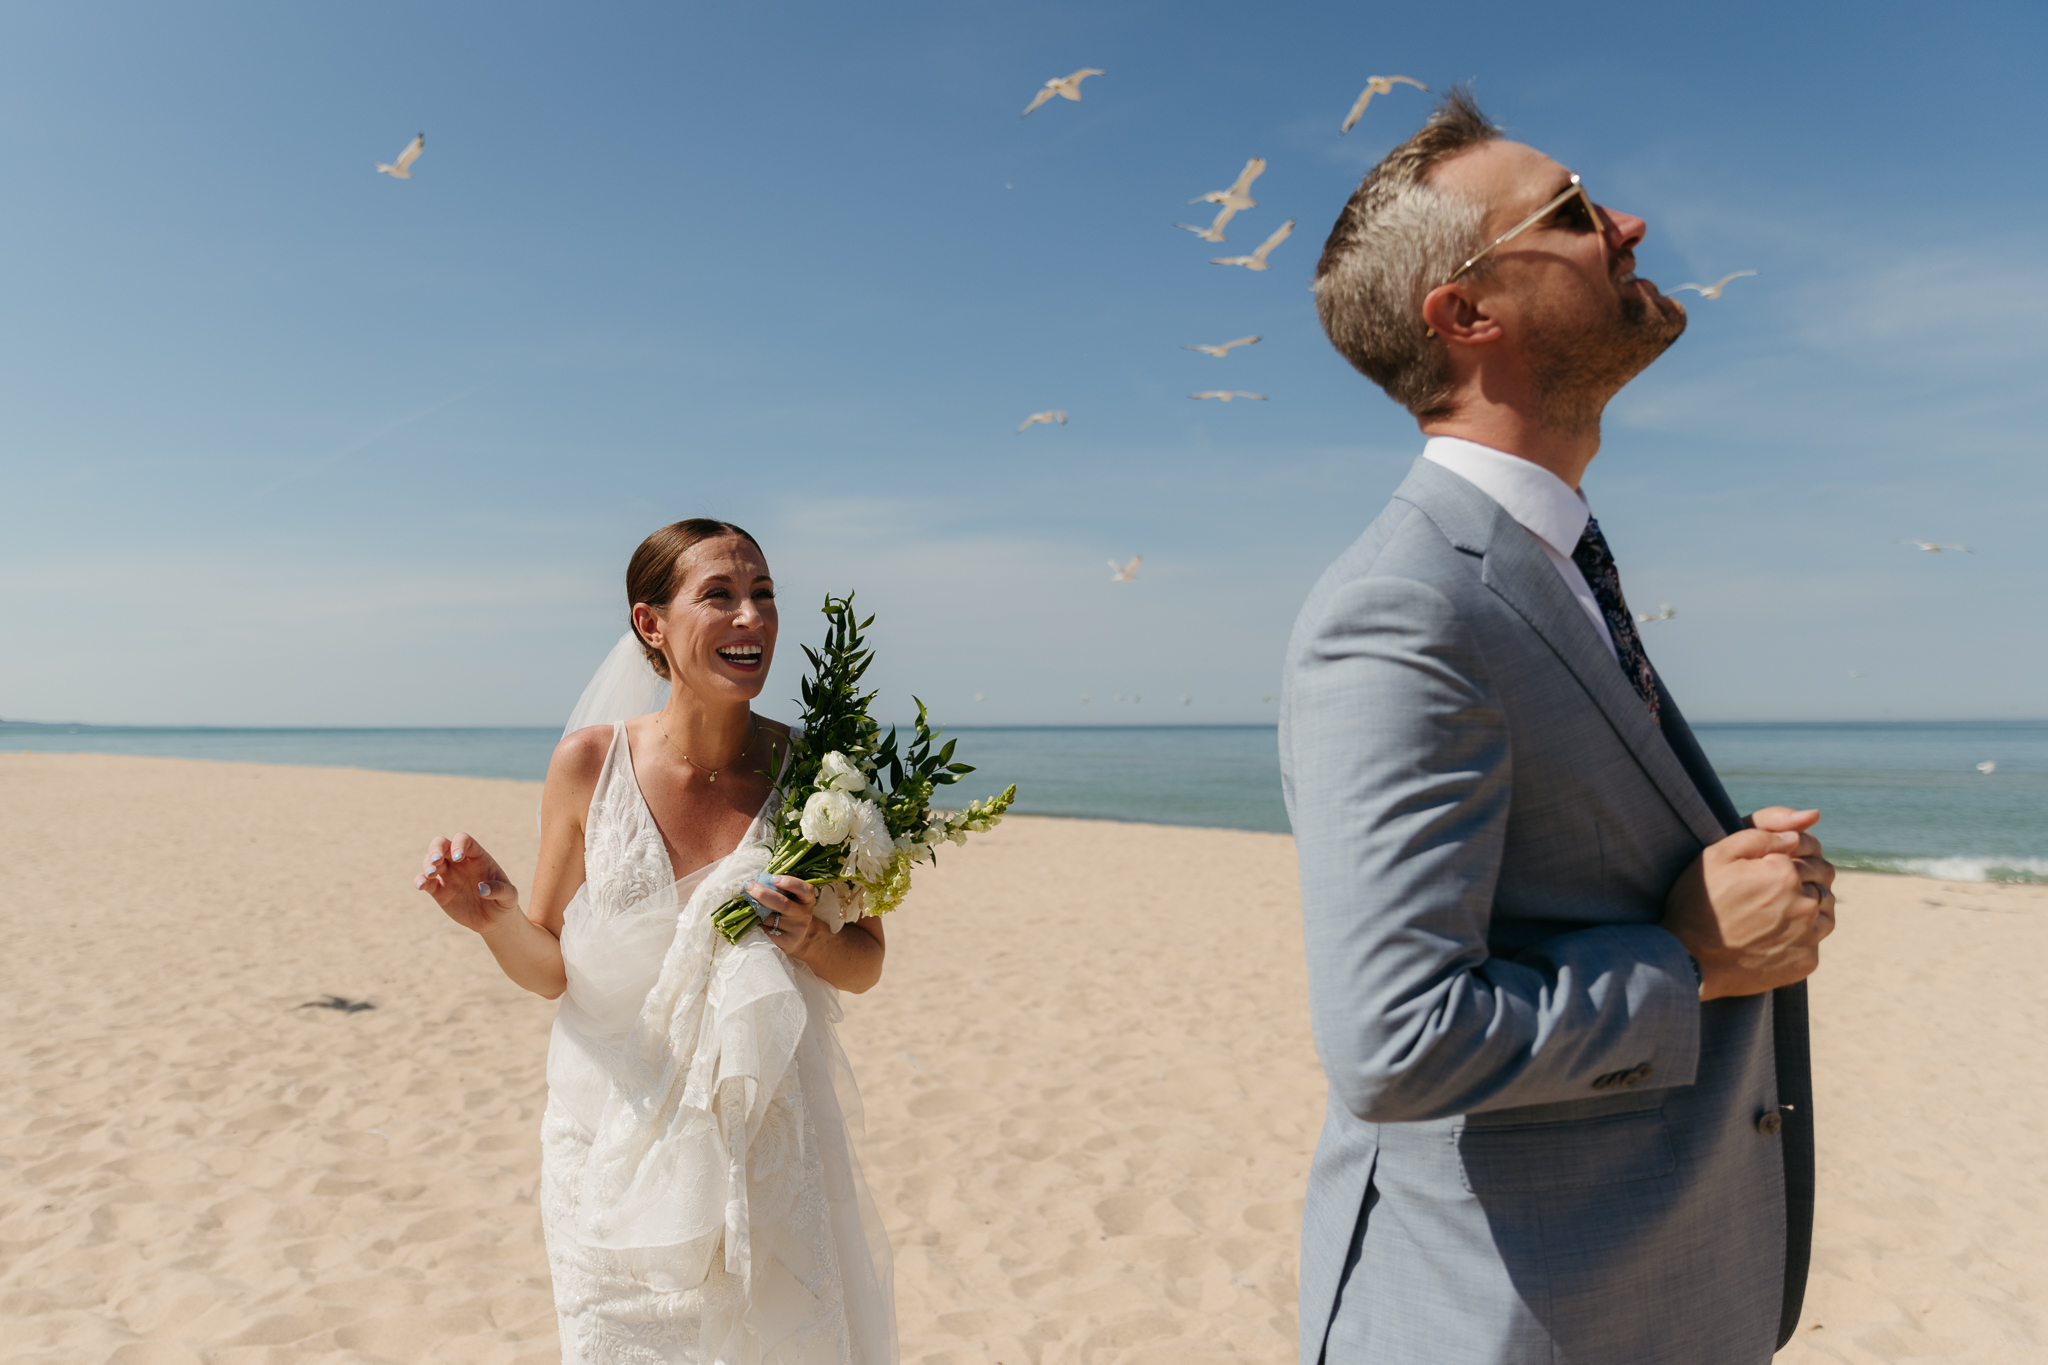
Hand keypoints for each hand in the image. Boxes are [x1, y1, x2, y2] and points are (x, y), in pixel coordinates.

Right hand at [417, 833, 521, 935]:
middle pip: (442, 844)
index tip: (459, 858)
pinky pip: (425, 881)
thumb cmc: (504, 903)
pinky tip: (421, 885)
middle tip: (436, 860)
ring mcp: (448, 876)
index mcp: (478, 857)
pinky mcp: (439, 891)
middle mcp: (460, 863)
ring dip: (427, 865)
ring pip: (430, 861)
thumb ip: (500, 890)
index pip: (464, 841)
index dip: (459, 844)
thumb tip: (483, 888)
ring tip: (431, 875)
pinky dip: (420, 881)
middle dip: (436, 848)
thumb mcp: (509, 897)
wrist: (494, 921)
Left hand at [746, 875, 823, 960]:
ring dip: (755, 911)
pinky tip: (753, 921)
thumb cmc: (789, 911)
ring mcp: (796, 930)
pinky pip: (765, 931)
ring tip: (749, 906)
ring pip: (769, 918)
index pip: (804, 889)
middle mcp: (804, 915)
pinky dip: (756, 924)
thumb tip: (756, 881)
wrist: (799, 938)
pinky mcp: (786, 942)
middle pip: (783, 904)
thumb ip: (779, 889)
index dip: (790, 883)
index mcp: (807, 900)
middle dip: (763, 894)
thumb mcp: (792, 899)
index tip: (773, 878)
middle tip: (749, 886)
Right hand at [1660, 807, 1835, 1000]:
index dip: (1791, 850)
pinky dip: (1803, 932)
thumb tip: (1797, 833)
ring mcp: (1808, 934)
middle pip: (1823, 876)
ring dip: (1810, 902)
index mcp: (1785, 871)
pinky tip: (1777, 933)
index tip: (1772, 861)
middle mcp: (1804, 901)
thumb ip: (1759, 833)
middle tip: (1775, 884)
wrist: (1690, 959)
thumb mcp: (1715, 855)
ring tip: (1780, 907)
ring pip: (1826, 907)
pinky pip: (1817, 938)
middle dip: (1806, 873)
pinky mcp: (1807, 960)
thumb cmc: (1699, 903)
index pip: (1809, 848)